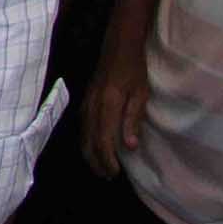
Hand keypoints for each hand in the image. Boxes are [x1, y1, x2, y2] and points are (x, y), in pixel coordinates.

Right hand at [80, 33, 150, 176]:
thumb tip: (129, 146)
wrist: (118, 47)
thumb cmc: (134, 70)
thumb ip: (133, 120)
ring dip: (89, 153)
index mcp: (107, 105)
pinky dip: (85, 141)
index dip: (107, 159)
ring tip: (99, 167)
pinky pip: (81, 126)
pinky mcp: (84, 100)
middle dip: (96, 161)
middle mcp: (92, 106)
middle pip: (88, 141)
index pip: (103, 140)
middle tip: (107, 176)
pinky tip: (91, 146)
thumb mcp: (140, 94)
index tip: (115, 173)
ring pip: (82, 135)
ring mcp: (85, 103)